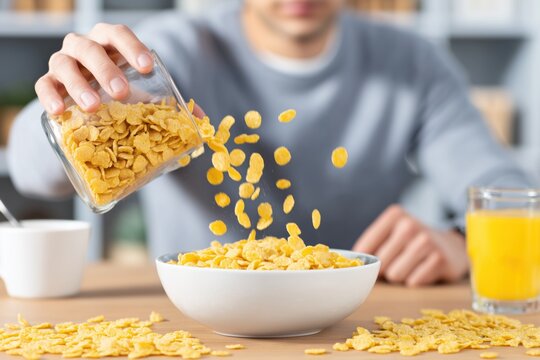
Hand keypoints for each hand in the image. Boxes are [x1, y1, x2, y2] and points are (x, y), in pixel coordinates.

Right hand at [35, 23, 152, 114]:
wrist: (89, 101)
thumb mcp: (139, 89)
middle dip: (106, 70)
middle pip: (90, 49)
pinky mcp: (48, 82)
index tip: (147, 67)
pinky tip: (59, 110)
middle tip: (121, 91)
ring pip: (63, 64)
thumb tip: (192, 113)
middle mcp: (82, 46)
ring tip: (93, 106)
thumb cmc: (119, 90)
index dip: (132, 48)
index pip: (118, 34)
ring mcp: (63, 62)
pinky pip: (43, 85)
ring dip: (78, 84)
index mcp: (107, 41)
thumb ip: (163, 99)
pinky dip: (50, 96)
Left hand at [353, 205, 467, 286]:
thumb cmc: (412, 242)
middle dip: (386, 269)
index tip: (371, 263)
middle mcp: (409, 224)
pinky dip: (416, 280)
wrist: (452, 245)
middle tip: (399, 261)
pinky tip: (424, 269)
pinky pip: (413, 282)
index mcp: (394, 215)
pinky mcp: (440, 259)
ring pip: (395, 275)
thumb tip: (351, 266)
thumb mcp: (393, 232)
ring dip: (401, 276)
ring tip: (412, 265)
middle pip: (380, 263)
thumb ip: (371, 244)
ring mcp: (426, 241)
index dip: (367, 261)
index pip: (365, 247)